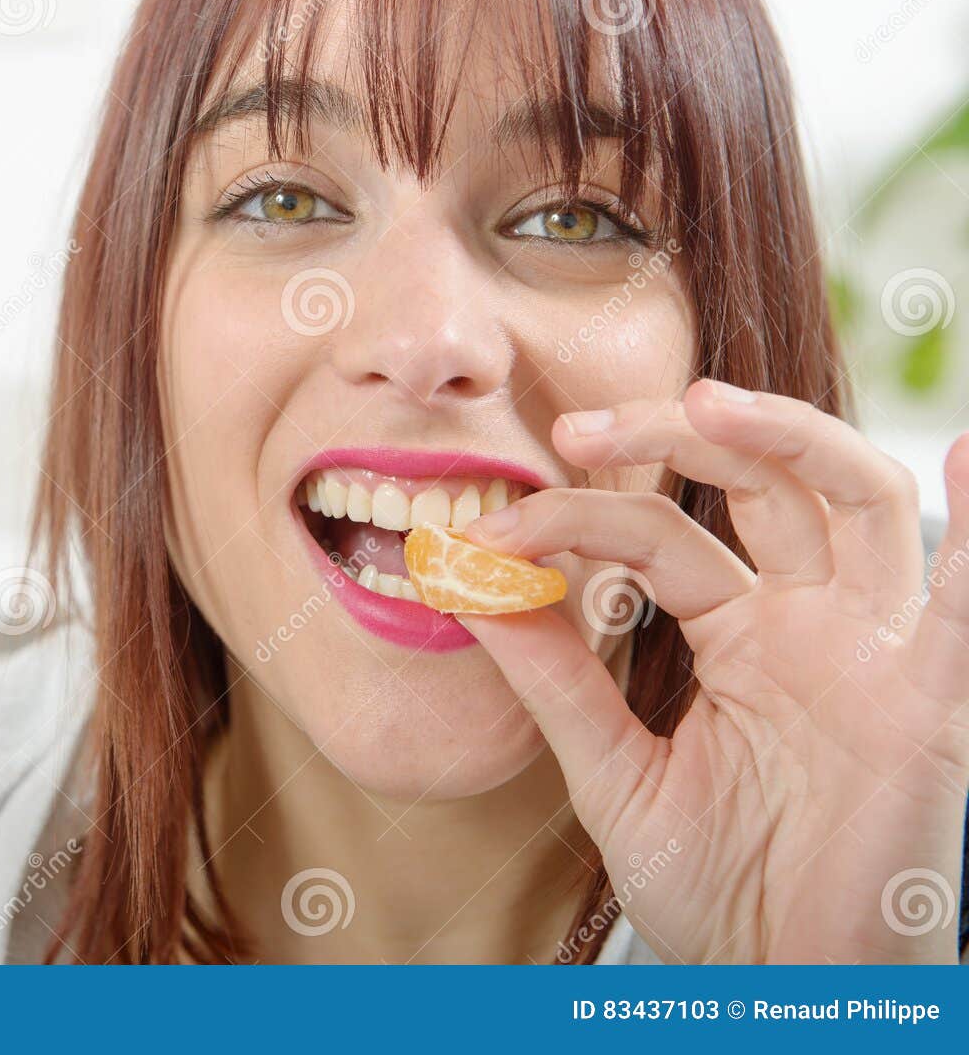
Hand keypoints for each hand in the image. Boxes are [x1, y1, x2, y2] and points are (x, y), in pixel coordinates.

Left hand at [462, 379, 968, 963]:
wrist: (782, 988)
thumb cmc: (715, 886)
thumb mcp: (611, 768)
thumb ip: (553, 675)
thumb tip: (469, 578)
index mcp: (742, 633)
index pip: (660, 534)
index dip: (575, 521)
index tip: (486, 534)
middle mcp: (813, 625)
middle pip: (762, 484)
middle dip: (675, 436)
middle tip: (578, 429)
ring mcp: (873, 656)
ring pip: (856, 505)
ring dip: (790, 439)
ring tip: (708, 401)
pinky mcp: (926, 710)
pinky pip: (966, 615)